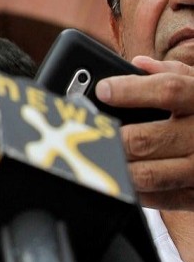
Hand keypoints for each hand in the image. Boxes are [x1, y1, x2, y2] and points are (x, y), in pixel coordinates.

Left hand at [95, 57, 193, 209]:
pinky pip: (159, 198)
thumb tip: (139, 64)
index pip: (167, 90)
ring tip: (95, 157)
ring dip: (116, 166)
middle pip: (145, 139)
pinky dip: (133, 190)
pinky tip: (118, 178)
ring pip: (146, 173)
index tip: (103, 89)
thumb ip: (171, 73)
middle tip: (89, 133)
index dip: (131, 90)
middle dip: (112, 137)